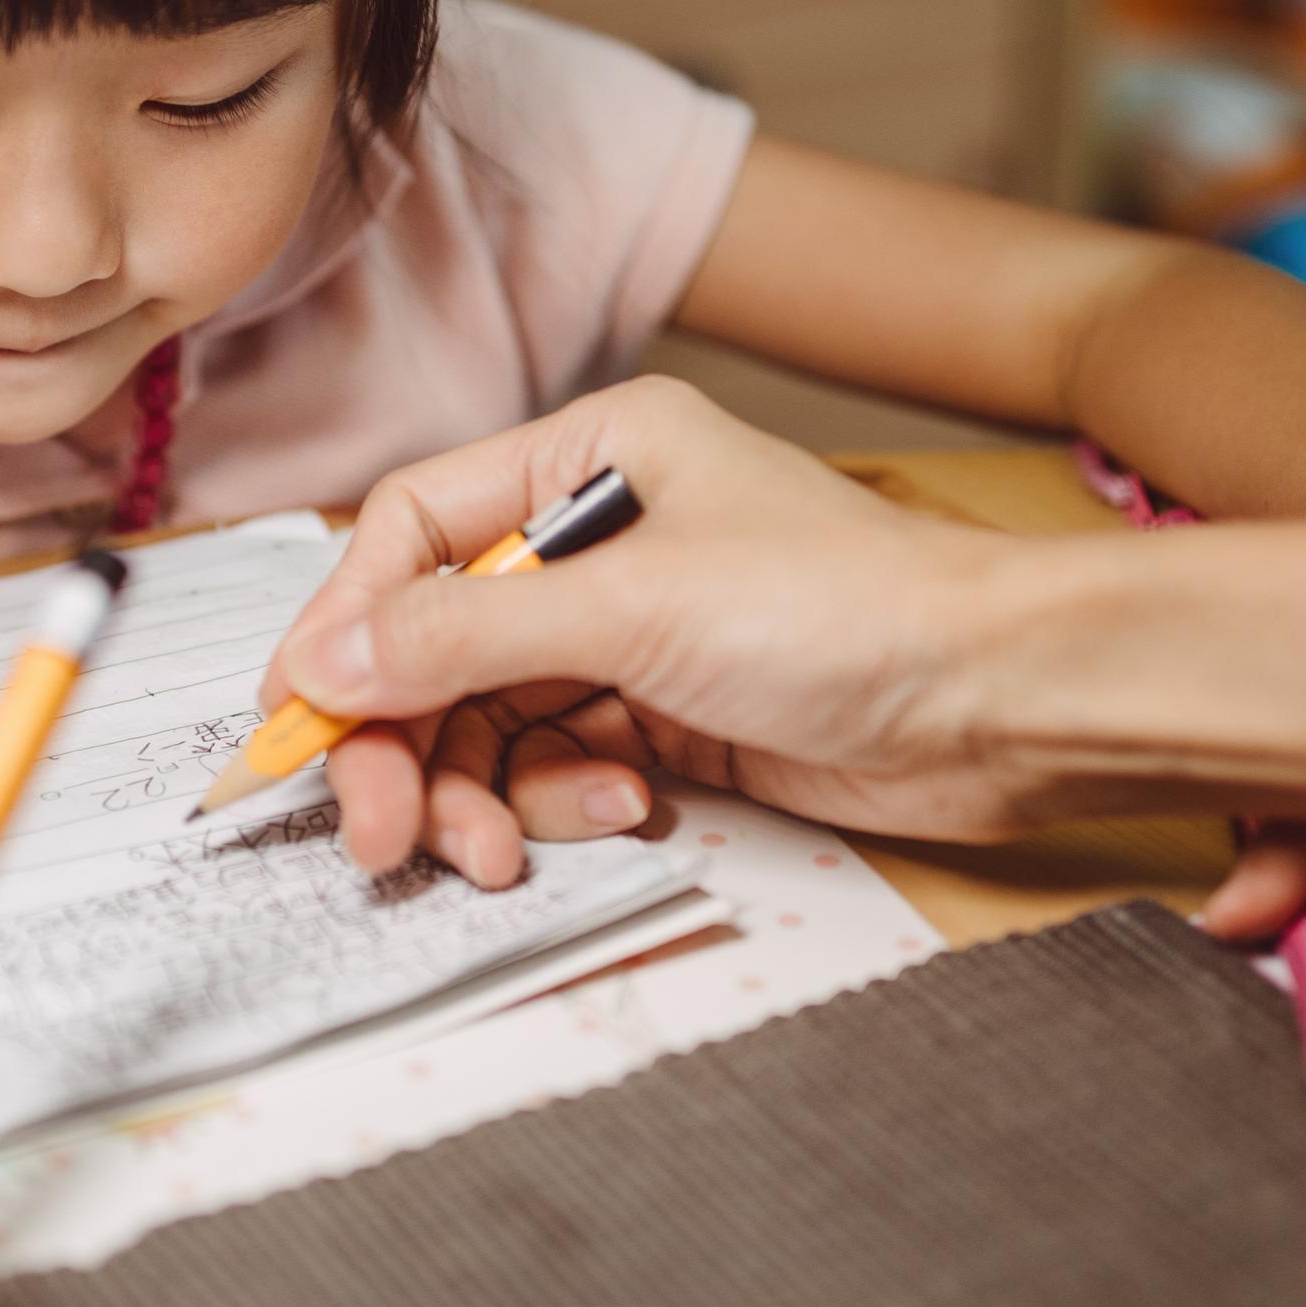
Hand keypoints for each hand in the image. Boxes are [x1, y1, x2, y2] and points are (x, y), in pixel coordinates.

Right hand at [267, 377, 1081, 880]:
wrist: (1000, 703)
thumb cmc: (848, 610)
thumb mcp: (633, 610)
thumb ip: (465, 636)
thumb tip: (324, 667)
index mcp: (590, 454)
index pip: (412, 530)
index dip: (347, 627)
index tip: (304, 720)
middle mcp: (601, 534)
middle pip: (436, 641)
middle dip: (403, 743)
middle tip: (381, 834)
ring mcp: (634, 630)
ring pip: (489, 719)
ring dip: (478, 792)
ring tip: (494, 852)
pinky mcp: (669, 716)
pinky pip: (558, 764)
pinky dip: (563, 802)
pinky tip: (621, 811)